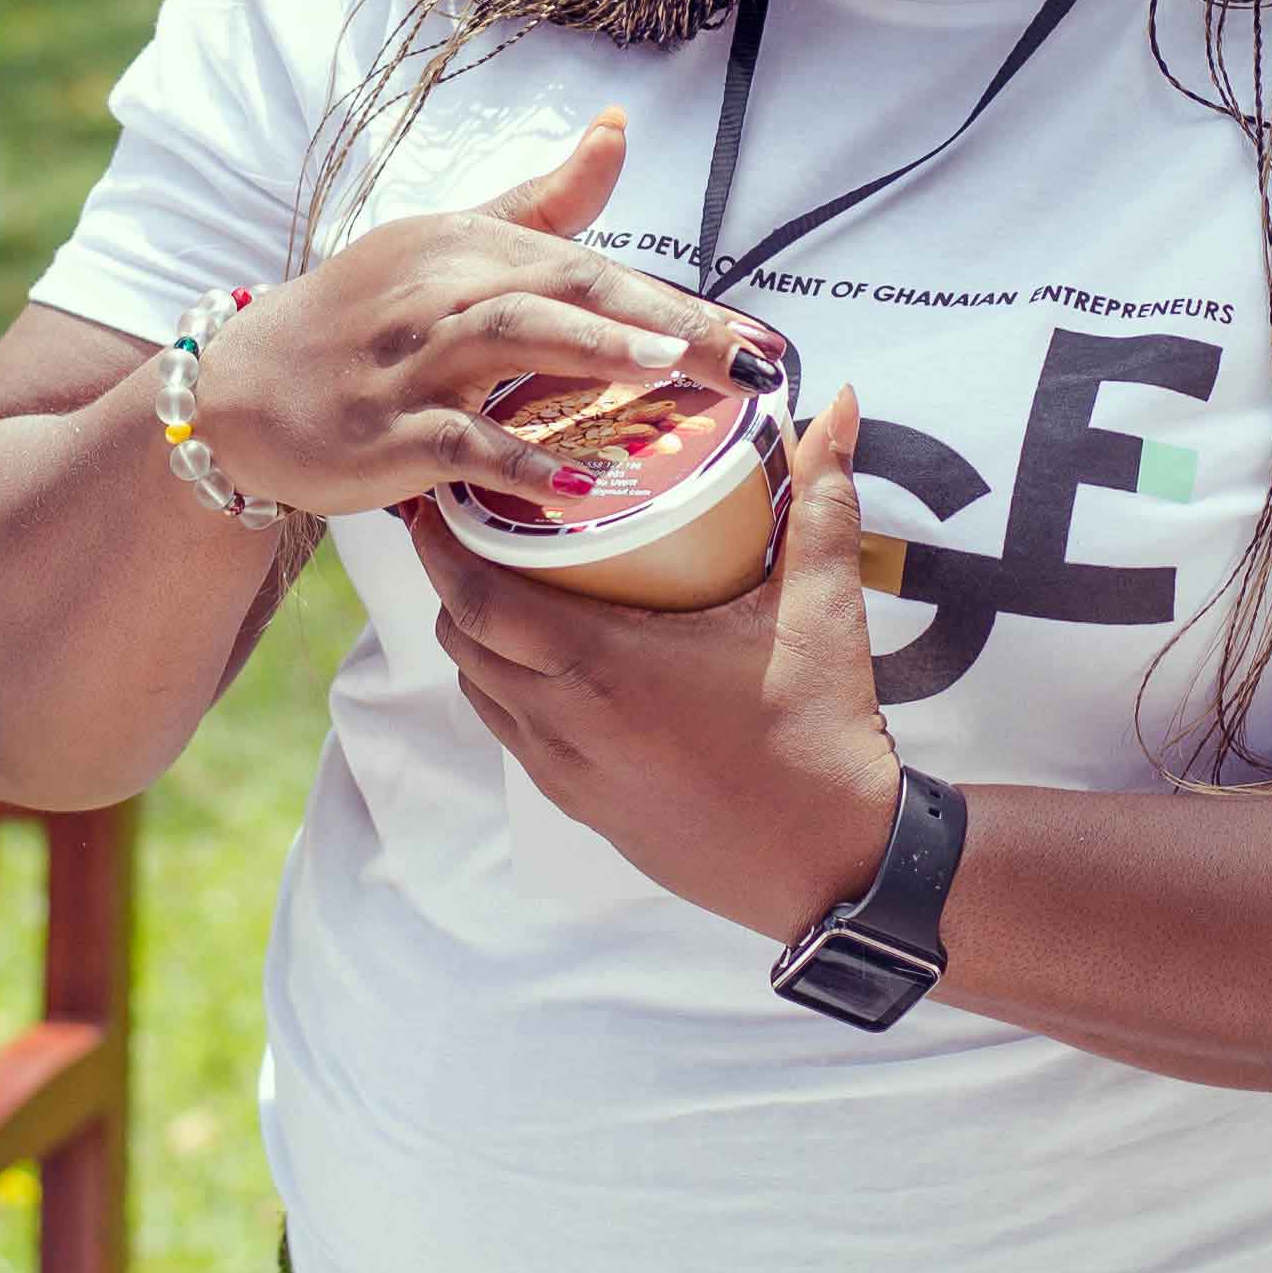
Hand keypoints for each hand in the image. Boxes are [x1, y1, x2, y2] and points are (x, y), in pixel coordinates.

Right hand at [184, 108, 732, 520]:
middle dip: (660, 318)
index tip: (757, 337)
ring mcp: (409, 362)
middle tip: (746, 358)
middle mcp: (439, 290)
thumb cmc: (361, 318)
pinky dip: (522, 465)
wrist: (240, 390)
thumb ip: (541, 202)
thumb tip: (618, 130)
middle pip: (561, 287)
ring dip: (592, 353)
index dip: (676, 295)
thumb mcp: (445, 244)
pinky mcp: (385, 434)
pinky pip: (460, 444)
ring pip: (509, 341)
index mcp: (463, 245)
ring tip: (667, 369)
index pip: (585, 259)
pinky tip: (584, 489)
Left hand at [411, 386, 905, 943]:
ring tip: (500, 584)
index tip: (437, 499)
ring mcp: (569, 775)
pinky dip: (509, 689)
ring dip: (478, 638)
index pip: (481, 600)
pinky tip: (547, 660)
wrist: (833, 867)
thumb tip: (834, 405)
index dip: (443, 547)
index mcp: (604, 670)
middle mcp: (567, 725)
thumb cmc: (823, 740)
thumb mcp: (824, 611)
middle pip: (465, 641)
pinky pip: (515, 736)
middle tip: (468, 526)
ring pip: (482, 692)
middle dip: (453, 582)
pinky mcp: (585, 810)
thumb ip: (822, 498)